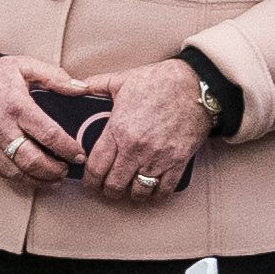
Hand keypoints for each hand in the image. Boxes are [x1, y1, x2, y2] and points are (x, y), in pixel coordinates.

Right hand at [0, 56, 92, 188]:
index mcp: (17, 105)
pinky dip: (21, 179)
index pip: (48, 134)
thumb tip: (82, 89)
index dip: (67, 148)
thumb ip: (55, 77)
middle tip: (67, 170)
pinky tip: (33, 177)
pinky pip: (2, 172)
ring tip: (54, 179)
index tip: (79, 155)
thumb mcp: (25, 66)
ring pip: (17, 173)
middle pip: (33, 160)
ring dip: (40, 180)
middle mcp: (1, 127)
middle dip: (55, 170)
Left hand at [80, 59, 213, 199]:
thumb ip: (96, 86)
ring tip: (128, 189)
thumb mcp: (122, 80)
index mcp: (118, 130)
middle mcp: (136, 149)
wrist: (196, 86)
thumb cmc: (160, 81)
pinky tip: (150, 189)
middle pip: (114, 184)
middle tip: (107, 188)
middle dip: (108, 190)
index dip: (90, 180)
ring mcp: (158, 158)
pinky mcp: (178, 162)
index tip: (89, 182)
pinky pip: (163, 189)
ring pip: (138, 191)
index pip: (96, 167)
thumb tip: (77, 88)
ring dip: (131, 194)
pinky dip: (155, 194)